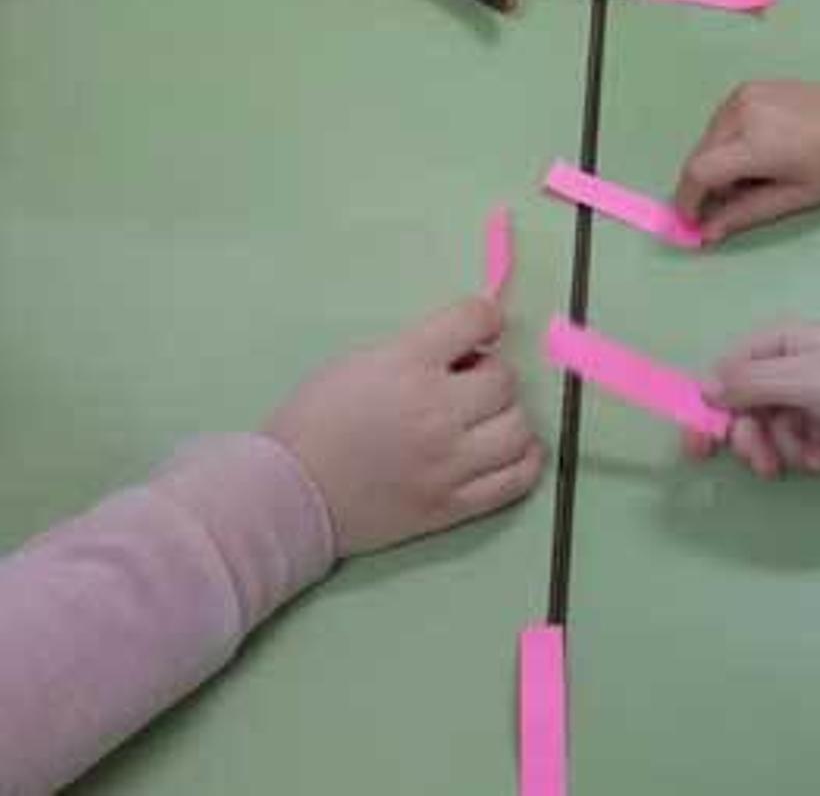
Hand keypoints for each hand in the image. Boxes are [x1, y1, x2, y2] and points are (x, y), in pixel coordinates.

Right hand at [266, 299, 542, 555]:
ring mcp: (450, 463)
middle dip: (488, 373)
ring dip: (506, 414)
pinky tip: (505, 448)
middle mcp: (437, 411)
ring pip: (519, 426)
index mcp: (408, 363)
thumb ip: (419, 348)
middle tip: (463, 383)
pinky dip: (523, 458)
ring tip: (482, 418)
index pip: (476, 319)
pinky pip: (517, 479)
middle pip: (505, 377)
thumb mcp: (363, 359)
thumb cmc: (318, 417)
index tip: (479, 329)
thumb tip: (471, 349)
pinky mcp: (452, 507)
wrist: (290, 493)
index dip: (483, 319)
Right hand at [675, 80, 819, 241]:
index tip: (692, 219)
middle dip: (704, 185)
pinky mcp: (749, 87)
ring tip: (751, 177)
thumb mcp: (793, 198)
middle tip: (727, 206)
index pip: (698, 171)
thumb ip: (745, 214)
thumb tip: (707, 232)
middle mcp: (741, 112)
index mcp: (755, 143)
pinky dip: (726, 142)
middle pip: (700, 154)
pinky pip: (722, 121)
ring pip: (709, 138)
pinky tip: (757, 152)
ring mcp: (743, 94)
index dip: (688, 198)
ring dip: (715, 162)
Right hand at [694, 324, 819, 477]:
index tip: (698, 451)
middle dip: (761, 442)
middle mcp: (795, 369)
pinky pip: (814, 448)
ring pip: (782, 436)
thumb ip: (751, 384)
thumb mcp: (805, 377)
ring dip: (802, 452)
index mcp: (781, 345)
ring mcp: (819, 399)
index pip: (727, 376)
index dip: (711, 412)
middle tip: (769, 465)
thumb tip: (703, 389)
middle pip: (751, 413)